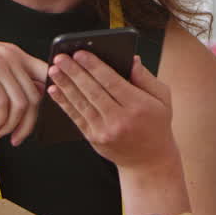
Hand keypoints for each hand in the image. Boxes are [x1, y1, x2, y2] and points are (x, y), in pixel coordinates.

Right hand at [0, 30, 46, 143]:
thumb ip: (10, 79)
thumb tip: (34, 98)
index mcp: (14, 52)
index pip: (46, 77)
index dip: (45, 102)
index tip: (32, 122)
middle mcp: (9, 54)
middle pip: (35, 96)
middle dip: (28, 123)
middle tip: (16, 138)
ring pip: (20, 102)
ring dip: (12, 125)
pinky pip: (2, 104)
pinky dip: (1, 121)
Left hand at [47, 54, 177, 168]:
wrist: (149, 161)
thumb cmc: (156, 125)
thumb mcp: (162, 99)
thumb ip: (146, 78)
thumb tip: (132, 59)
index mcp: (138, 106)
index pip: (112, 82)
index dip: (94, 66)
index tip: (80, 53)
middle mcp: (120, 120)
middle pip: (93, 91)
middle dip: (74, 72)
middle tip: (60, 57)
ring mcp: (105, 131)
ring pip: (81, 104)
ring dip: (65, 85)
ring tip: (54, 70)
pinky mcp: (94, 139)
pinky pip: (76, 117)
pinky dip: (64, 103)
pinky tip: (55, 91)